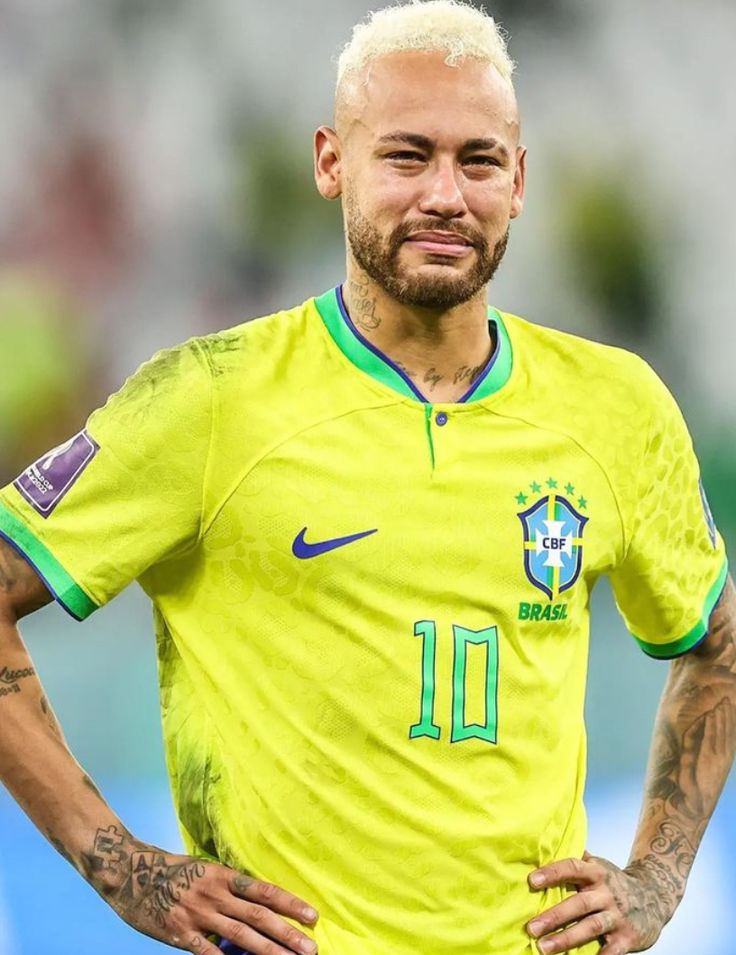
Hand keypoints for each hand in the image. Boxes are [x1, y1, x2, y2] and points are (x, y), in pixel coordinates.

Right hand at [87, 831, 318, 954]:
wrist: (130, 871)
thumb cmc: (171, 870)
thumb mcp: (203, 869)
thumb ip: (227, 887)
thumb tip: (254, 904)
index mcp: (223, 875)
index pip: (264, 891)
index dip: (289, 904)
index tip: (312, 916)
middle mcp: (215, 894)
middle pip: (258, 917)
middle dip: (287, 934)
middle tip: (311, 949)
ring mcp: (198, 915)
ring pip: (240, 937)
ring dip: (268, 951)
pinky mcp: (180, 933)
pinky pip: (207, 953)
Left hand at [526, 852, 668, 954]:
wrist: (655, 895)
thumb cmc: (613, 881)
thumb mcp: (598, 865)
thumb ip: (575, 860)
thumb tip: (543, 848)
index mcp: (596, 872)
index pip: (572, 867)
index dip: (553, 873)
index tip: (531, 880)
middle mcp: (606, 893)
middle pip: (578, 903)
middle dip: (554, 916)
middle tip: (531, 927)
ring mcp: (617, 915)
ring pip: (590, 927)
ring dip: (566, 938)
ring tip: (543, 948)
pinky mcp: (628, 937)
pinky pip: (612, 950)